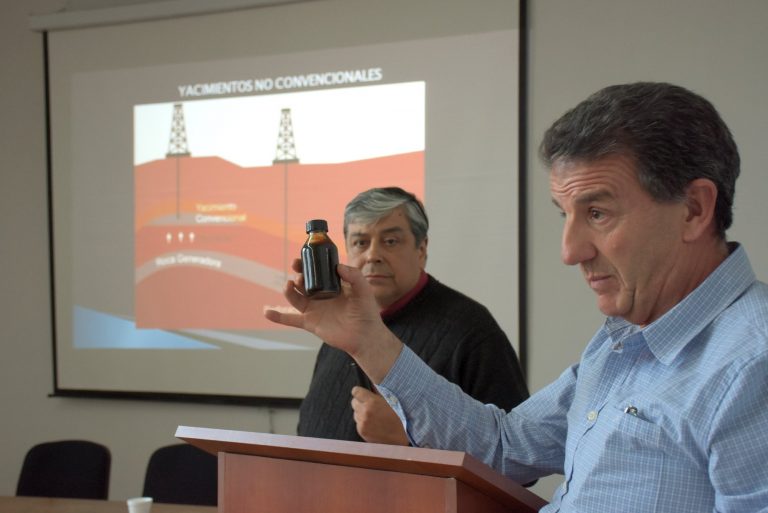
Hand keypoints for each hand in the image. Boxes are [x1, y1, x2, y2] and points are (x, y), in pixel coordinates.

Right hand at [264, 259, 402, 382]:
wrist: (365, 336)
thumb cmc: (367, 312)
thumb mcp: (363, 290)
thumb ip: (354, 276)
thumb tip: (338, 266)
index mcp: (332, 286)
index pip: (317, 272)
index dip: (309, 264)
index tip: (303, 257)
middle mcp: (321, 296)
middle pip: (304, 282)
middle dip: (298, 274)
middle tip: (297, 268)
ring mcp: (314, 309)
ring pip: (295, 297)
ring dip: (289, 290)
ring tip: (290, 284)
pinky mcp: (310, 323)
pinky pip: (291, 319)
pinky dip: (278, 317)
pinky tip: (266, 312)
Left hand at [351, 386, 409, 444]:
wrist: (400, 436)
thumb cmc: (398, 417)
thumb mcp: (390, 401)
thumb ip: (377, 393)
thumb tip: (370, 387)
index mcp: (372, 401)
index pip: (356, 391)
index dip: (359, 392)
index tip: (362, 394)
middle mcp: (365, 411)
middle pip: (353, 402)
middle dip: (360, 403)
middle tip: (369, 406)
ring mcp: (362, 422)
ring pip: (355, 413)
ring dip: (361, 413)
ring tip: (373, 417)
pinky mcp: (361, 431)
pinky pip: (357, 423)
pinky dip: (363, 423)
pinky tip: (373, 424)